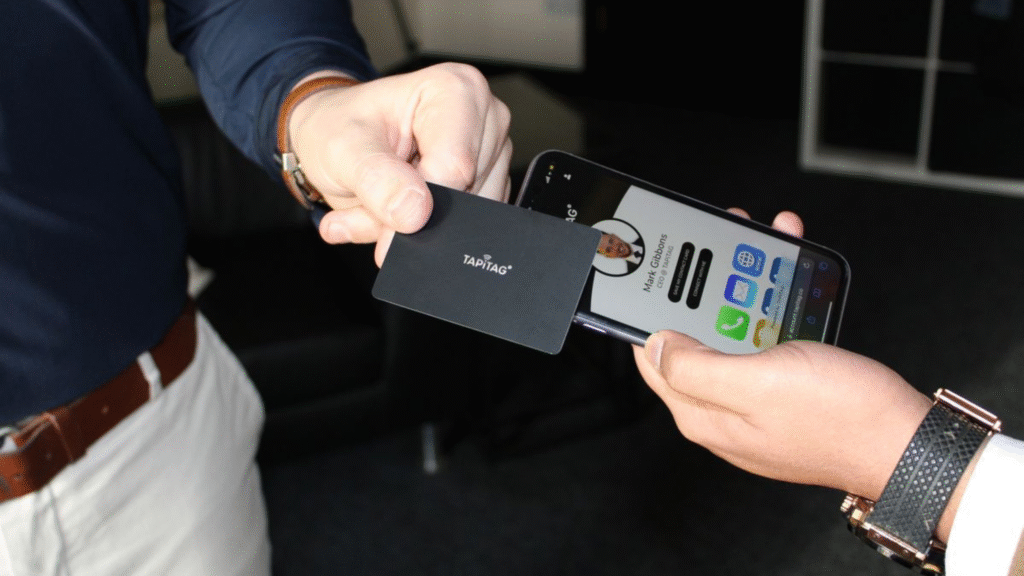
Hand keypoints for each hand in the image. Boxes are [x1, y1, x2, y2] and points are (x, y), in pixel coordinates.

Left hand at [287, 63, 512, 265]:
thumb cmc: (339, 126)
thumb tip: (414, 213)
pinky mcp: (488, 186)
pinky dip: (421, 233)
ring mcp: (491, 155)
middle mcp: (485, 118)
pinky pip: (464, 228)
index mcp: (457, 90)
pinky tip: (394, 210)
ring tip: (377, 202)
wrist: (333, 137)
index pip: (454, 165)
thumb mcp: (341, 148)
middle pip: (462, 194)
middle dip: (411, 215)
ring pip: (465, 219)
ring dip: (412, 227)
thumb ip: (376, 179)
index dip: (416, 201)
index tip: (378, 212)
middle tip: (370, 201)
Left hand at [632, 210, 932, 501]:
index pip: (653, 360)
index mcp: (704, 414)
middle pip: (696, 338)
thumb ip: (697, 367)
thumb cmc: (840, 418)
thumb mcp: (756, 384)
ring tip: (762, 246)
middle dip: (707, 290)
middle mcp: (725, 410)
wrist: (908, 440)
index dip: (651, 314)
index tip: (658, 277)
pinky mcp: (787, 388)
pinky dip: (777, 305)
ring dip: (747, 288)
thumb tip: (655, 346)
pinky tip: (791, 278)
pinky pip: (770, 337)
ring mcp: (756, 399)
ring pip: (737, 330)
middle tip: (720, 248)